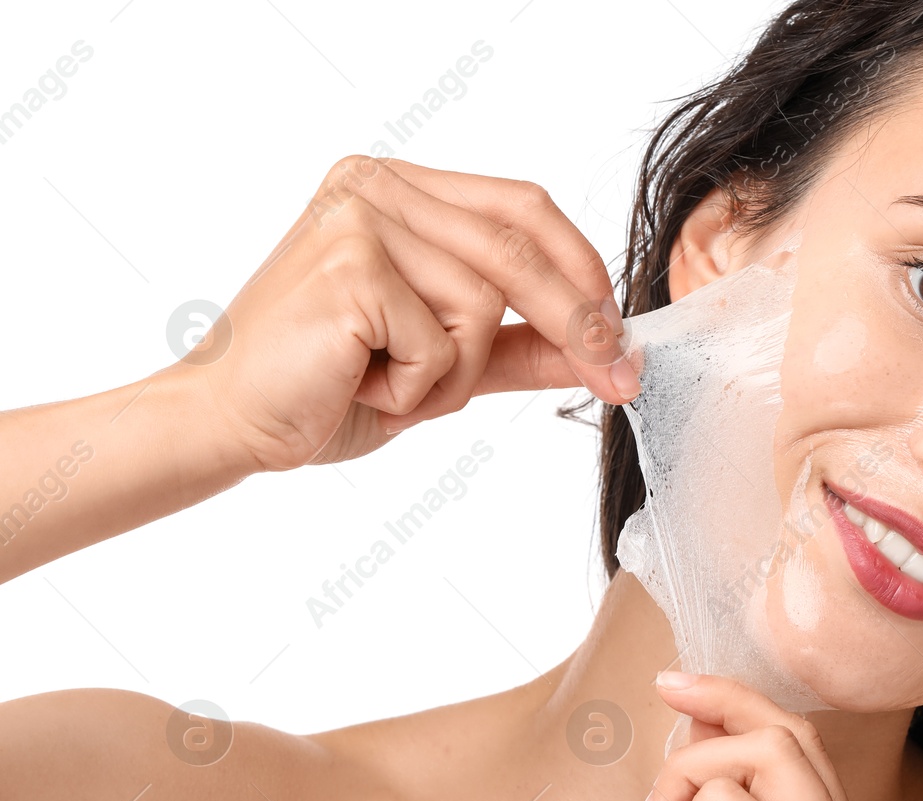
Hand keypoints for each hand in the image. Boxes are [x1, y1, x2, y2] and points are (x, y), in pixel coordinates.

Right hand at [182, 155, 637, 470]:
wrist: (234, 424)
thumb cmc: (326, 386)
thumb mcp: (447, 365)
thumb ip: (521, 347)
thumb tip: (608, 349)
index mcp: (398, 189)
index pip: (522, 208)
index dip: (582, 267)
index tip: (619, 330)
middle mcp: (376, 187)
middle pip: (518, 247)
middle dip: (577, 320)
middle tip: (615, 374)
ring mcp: (358, 219)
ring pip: (484, 303)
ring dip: (454, 373)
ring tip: (390, 383)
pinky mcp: (349, 266)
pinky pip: (440, 342)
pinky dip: (417, 387)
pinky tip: (361, 382)